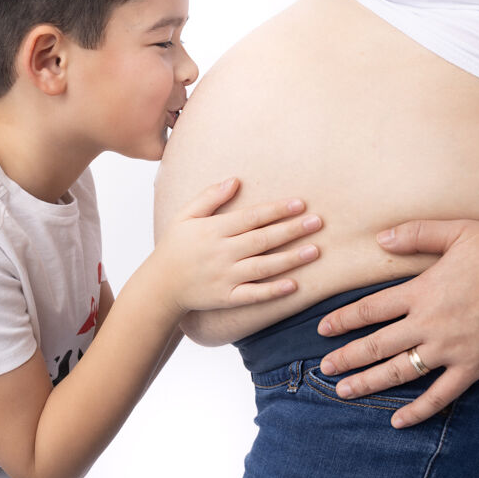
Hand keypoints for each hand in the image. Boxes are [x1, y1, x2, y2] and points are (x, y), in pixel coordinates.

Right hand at [155, 177, 322, 312]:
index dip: (277, 210)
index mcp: (214, 230)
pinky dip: (273, 291)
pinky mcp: (227, 297)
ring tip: (315, 250)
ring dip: (291, 258)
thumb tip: (235, 180)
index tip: (300, 204)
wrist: (160, 285)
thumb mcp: (185, 216)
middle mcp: (222, 253)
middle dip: (291, 230)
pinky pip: (254, 295)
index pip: (251, 217)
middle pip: (263, 239)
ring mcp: (225, 277)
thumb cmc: (175, 246)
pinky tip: (294, 284)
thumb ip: (209, 197)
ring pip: (263, 267)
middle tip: (318, 222)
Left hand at [317, 219, 478, 427]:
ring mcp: (449, 349)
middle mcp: (429, 324)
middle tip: (325, 368)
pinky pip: (440, 395)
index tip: (323, 330)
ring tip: (344, 392)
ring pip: (400, 371)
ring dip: (369, 383)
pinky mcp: (472, 367)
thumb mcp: (454, 232)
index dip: (343, 320)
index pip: (370, 310)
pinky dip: (418, 410)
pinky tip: (398, 420)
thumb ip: (414, 234)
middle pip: (377, 344)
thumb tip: (380, 238)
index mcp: (421, 292)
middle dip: (347, 357)